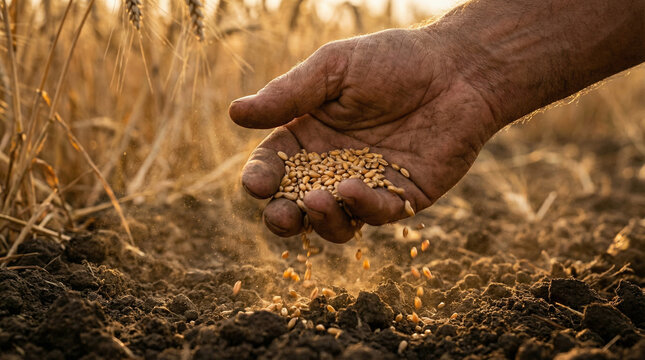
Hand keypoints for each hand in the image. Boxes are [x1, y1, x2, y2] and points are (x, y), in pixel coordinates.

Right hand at [229, 28, 499, 242]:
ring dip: (320, 220)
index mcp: (310, 135)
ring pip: (334, 221)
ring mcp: (367, 186)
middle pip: (297, 205)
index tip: (255, 184)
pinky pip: (375, 215)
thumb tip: (235, 113)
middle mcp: (334, 166)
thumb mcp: (334, 68)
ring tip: (319, 200)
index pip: (274, 165)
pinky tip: (353, 189)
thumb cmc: (394, 61)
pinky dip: (361, 208)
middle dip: (283, 217)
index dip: (261, 178)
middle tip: (279, 216)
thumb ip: (289, 94)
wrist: (459, 70)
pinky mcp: (401, 198)